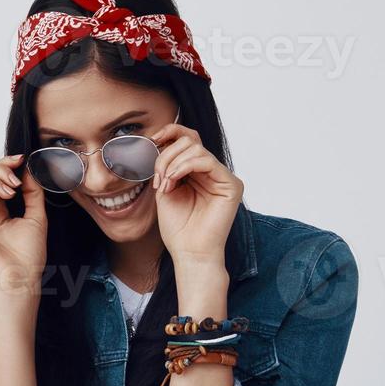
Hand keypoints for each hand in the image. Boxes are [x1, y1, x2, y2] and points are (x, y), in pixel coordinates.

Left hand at [150, 121, 243, 267]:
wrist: (189, 252)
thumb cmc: (178, 228)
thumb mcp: (165, 189)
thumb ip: (166, 165)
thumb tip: (162, 142)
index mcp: (197, 172)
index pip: (188, 139)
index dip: (170, 132)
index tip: (152, 140)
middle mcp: (212, 172)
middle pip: (190, 141)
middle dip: (166, 154)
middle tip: (157, 177)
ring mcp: (223, 177)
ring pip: (196, 149)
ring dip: (172, 164)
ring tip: (164, 185)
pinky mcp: (232, 185)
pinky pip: (206, 161)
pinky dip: (184, 167)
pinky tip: (173, 182)